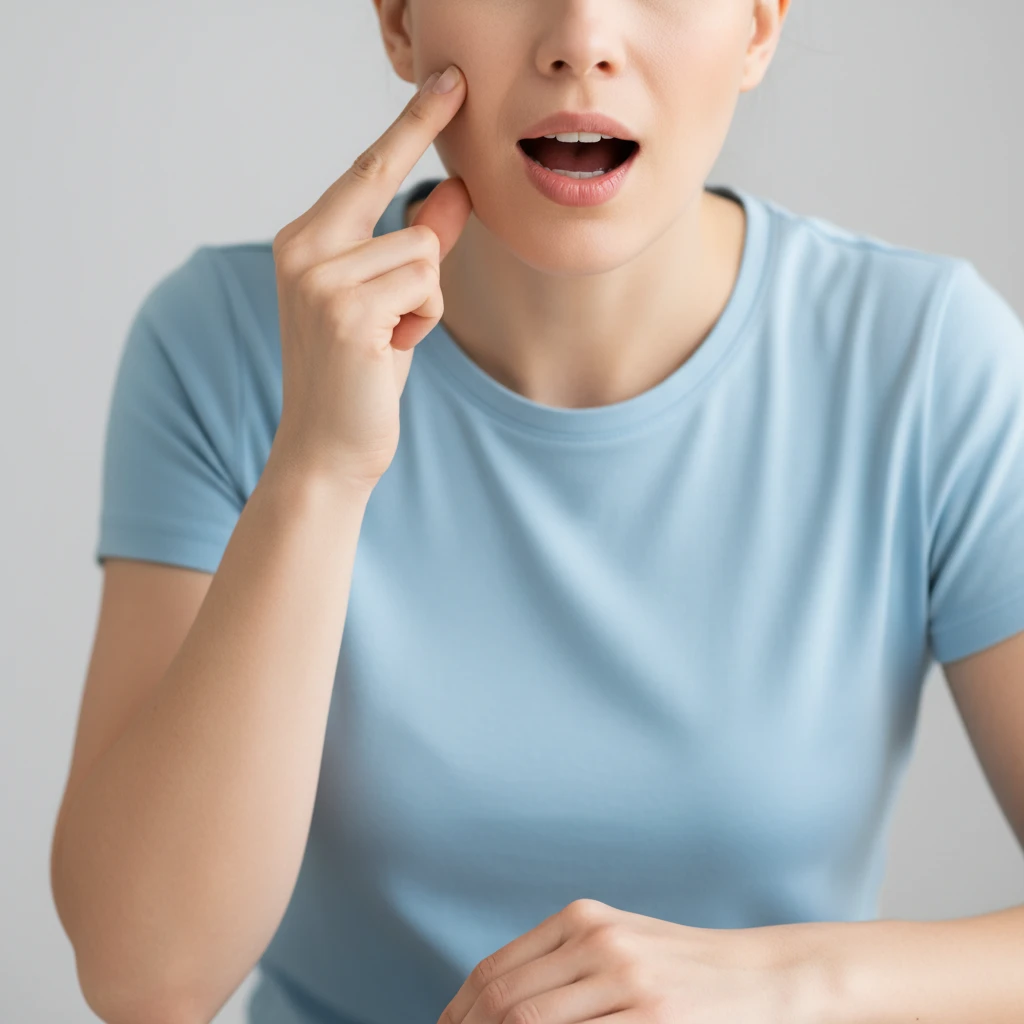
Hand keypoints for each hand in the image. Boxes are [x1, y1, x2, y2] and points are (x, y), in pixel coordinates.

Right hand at [269, 64, 472, 489]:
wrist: (328, 450)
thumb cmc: (360, 377)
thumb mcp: (393, 303)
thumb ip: (417, 247)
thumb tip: (457, 193)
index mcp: (305, 241)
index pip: (367, 171)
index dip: (411, 125)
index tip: (447, 80)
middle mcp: (303, 249)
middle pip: (402, 207)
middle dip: (424, 218)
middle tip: (440, 138)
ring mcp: (320, 278)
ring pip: (423, 252)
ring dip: (426, 301)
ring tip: (390, 339)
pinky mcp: (345, 310)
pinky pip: (425, 285)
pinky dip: (422, 321)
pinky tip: (389, 352)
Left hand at [437, 898, 817, 1023]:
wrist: (758, 974)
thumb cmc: (679, 967)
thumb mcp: (616, 945)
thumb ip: (561, 965)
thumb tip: (493, 1004)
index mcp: (581, 920)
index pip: (496, 972)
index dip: (460, 1012)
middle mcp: (596, 941)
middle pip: (504, 1000)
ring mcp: (625, 979)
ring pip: (531, 1023)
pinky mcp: (652, 1017)